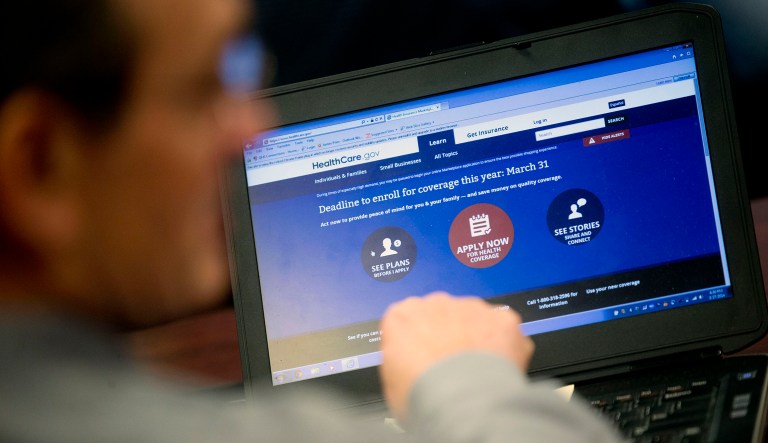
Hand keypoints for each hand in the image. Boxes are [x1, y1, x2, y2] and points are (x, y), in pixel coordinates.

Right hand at [379, 292, 533, 419]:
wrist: (462, 405)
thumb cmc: (423, 398)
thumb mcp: (391, 384)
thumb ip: (400, 362)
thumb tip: (408, 369)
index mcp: (401, 317)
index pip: (407, 321)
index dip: (417, 342)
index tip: (423, 359)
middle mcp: (435, 303)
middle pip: (441, 315)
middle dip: (448, 336)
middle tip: (451, 368)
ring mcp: (471, 308)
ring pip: (474, 319)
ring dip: (476, 339)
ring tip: (476, 373)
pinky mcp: (501, 318)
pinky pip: (502, 329)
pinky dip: (503, 346)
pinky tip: (497, 369)